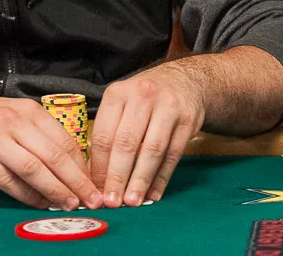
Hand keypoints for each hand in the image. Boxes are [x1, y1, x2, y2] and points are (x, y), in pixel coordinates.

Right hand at [0, 94, 102, 210]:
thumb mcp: (11, 114)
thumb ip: (37, 134)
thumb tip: (70, 166)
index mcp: (27, 110)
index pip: (65, 140)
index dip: (84, 166)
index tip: (95, 185)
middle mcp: (13, 122)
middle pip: (55, 155)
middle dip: (77, 182)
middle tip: (92, 200)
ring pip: (35, 169)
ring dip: (56, 191)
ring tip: (69, 205)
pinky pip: (9, 182)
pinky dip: (27, 196)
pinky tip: (39, 204)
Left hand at [89, 64, 205, 206]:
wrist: (183, 80)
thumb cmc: (144, 98)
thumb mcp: (122, 102)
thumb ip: (110, 131)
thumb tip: (95, 174)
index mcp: (118, 93)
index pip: (103, 135)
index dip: (99, 166)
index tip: (95, 189)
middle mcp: (141, 97)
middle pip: (126, 144)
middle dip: (117, 176)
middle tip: (112, 201)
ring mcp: (167, 107)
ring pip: (151, 151)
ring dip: (140, 180)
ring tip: (133, 201)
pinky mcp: (187, 120)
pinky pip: (173, 154)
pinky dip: (162, 177)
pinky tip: (154, 193)